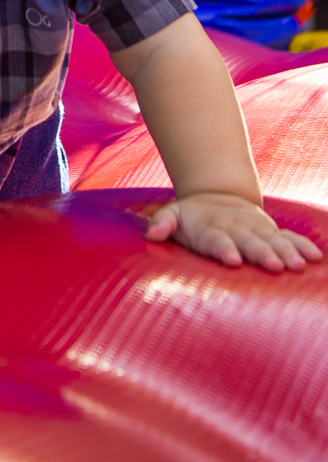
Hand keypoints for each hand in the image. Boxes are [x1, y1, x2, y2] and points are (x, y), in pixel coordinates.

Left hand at [146, 192, 322, 272]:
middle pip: (249, 242)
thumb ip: (162, 223)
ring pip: (272, 240)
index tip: (232, 259)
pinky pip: (289, 237)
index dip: (224, 248)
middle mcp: (236, 229)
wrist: (216, 195)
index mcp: (211, 229)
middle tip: (272, 266)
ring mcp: (256, 229)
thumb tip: (151, 233)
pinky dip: (301, 245)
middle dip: (261, 253)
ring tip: (296, 265)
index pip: (216, 240)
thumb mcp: (173, 215)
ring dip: (285, 252)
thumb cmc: (192, 217)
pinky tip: (315, 257)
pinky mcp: (270, 231)